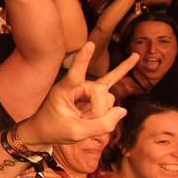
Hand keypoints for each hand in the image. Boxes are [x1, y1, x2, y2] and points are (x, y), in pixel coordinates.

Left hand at [15, 42, 136, 146]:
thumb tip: (122, 111)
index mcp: (64, 90)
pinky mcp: (94, 92)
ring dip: (101, 113)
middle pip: (101, 92)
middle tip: (83, 122)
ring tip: (84, 118)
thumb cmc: (54, 129)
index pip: (75, 73)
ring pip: (108, 98)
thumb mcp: (76, 133)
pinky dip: (123, 69)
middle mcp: (77, 84)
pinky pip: (112, 81)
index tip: (89, 44)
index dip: (83, 60)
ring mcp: (86, 87)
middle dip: (99, 112)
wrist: (43, 130)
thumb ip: (101, 125)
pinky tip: (134, 57)